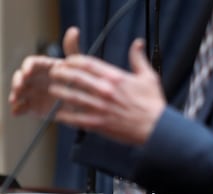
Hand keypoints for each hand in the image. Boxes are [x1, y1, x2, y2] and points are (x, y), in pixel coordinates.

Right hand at [8, 27, 80, 116]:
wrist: (84, 103)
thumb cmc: (79, 81)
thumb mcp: (77, 66)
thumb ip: (73, 49)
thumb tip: (73, 30)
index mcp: (44, 67)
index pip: (32, 63)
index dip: (27, 67)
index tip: (27, 72)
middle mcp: (35, 79)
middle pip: (21, 77)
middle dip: (17, 81)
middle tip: (19, 87)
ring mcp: (33, 93)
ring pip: (18, 92)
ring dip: (14, 94)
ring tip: (15, 99)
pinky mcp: (33, 107)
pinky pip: (22, 108)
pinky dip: (18, 110)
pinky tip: (16, 112)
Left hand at [48, 37, 165, 144]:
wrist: (158, 128)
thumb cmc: (154, 104)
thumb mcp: (149, 77)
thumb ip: (139, 59)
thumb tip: (137, 44)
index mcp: (115, 77)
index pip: (87, 63)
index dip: (73, 60)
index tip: (68, 61)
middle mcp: (105, 90)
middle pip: (75, 77)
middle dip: (60, 73)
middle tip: (55, 73)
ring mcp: (100, 107)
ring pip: (71, 96)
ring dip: (59, 91)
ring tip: (54, 89)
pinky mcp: (99, 123)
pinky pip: (75, 118)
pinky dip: (64, 116)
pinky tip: (59, 114)